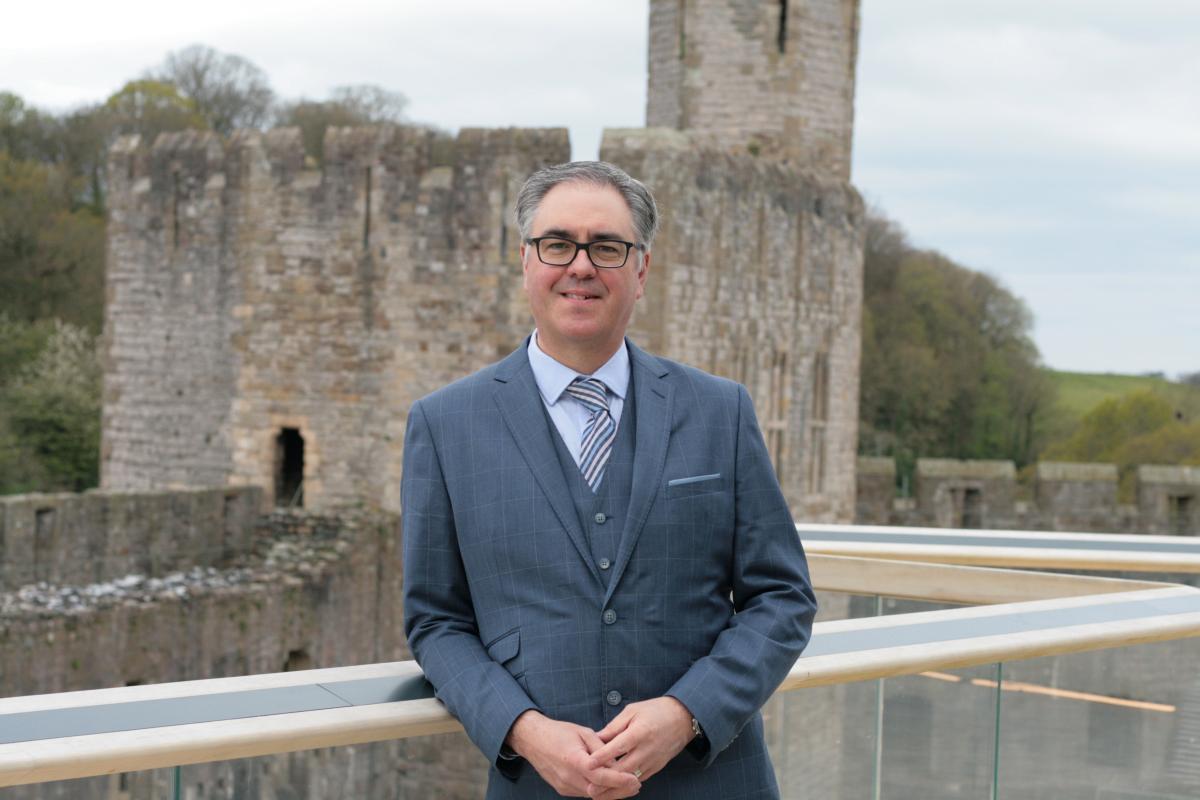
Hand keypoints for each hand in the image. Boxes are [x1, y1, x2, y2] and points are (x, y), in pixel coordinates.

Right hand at [507, 710, 641, 797]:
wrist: (533, 740)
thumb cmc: (559, 732)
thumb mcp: (583, 732)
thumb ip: (601, 747)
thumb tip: (617, 760)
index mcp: (573, 759)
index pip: (600, 776)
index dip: (619, 780)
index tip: (634, 779)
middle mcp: (568, 777)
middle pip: (598, 791)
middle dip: (619, 790)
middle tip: (636, 784)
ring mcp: (564, 785)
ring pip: (592, 795)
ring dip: (610, 792)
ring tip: (626, 784)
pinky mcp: (562, 789)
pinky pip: (584, 793)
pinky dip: (598, 790)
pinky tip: (609, 783)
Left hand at [587, 697, 694, 788]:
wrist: (683, 718)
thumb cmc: (655, 710)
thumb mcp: (632, 711)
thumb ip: (614, 726)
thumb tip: (596, 738)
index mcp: (640, 732)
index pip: (618, 747)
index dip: (602, 757)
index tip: (588, 764)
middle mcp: (647, 748)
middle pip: (624, 769)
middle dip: (606, 780)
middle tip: (589, 788)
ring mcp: (653, 760)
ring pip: (632, 779)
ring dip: (615, 789)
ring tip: (599, 795)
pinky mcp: (657, 767)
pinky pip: (640, 780)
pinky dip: (627, 786)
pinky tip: (615, 791)